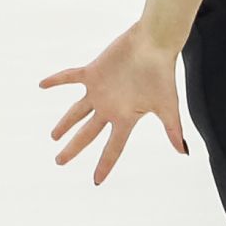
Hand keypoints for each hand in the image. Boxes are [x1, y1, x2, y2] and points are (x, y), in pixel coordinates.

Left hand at [39, 22, 188, 184]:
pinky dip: (56, 80)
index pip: (113, 148)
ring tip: (53, 136)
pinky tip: (42, 84)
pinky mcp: (93, 72)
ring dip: (64, 123)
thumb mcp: (168, 106)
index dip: (104, 164)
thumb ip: (172, 129)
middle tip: (58, 161)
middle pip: (87, 133)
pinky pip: (70, 77)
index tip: (96, 181)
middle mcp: (110, 107)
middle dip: (73, 148)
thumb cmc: (162, 75)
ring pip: (76, 111)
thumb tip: (183, 152)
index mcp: (125, 118)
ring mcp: (100, 90)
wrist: (154, 44)